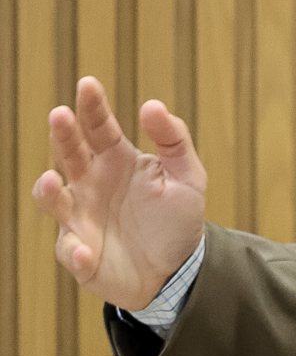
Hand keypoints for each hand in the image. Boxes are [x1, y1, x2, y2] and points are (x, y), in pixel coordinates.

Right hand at [30, 76, 207, 311]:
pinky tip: (88, 251)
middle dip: (62, 135)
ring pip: (53, 201)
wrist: (177, 271)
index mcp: (116, 161)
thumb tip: (152, 105)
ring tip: (54, 181)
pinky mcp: (80, 255)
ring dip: (48, 192)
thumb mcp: (187, 178)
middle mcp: (90, 185)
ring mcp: (80, 219)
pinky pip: (71, 252)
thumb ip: (174, 141)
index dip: (92, 107)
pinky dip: (75, 252)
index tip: (88, 84)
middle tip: (60, 115)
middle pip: (69, 154)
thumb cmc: (176, 220)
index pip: (99, 128)